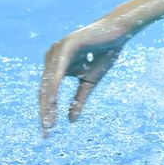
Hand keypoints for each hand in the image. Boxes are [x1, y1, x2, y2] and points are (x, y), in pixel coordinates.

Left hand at [39, 19, 131, 135]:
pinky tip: (52, 101)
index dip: (48, 111)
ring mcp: (56, 50)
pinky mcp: (65, 46)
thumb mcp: (90, 82)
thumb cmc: (105, 53)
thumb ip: (79, 99)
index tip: (48, 130)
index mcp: (56, 64)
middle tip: (46, 131)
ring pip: (48, 83)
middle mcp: (51, 56)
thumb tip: (70, 121)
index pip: (48, 92)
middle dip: (44, 111)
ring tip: (48, 122)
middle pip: (44, 89)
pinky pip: (57, 71)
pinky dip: (54, 87)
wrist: (119, 32)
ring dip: (47, 104)